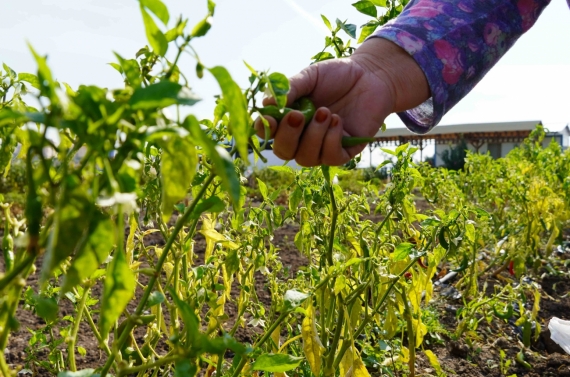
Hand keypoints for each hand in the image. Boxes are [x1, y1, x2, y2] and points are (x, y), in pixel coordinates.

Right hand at [254, 38, 429, 166]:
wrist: (371, 76)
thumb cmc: (338, 75)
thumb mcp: (310, 76)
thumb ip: (290, 88)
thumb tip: (267, 102)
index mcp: (289, 118)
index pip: (268, 132)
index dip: (264, 130)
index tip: (268, 119)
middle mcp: (302, 136)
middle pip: (284, 151)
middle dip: (288, 136)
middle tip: (298, 115)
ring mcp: (323, 146)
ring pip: (306, 158)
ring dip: (313, 136)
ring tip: (326, 112)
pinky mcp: (344, 151)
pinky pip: (330, 157)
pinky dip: (331, 140)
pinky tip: (338, 121)